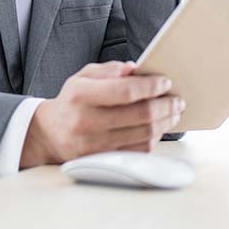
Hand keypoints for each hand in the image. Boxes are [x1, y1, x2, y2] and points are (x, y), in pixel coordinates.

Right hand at [20, 61, 184, 166]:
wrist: (50, 134)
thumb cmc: (72, 101)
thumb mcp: (83, 77)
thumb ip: (109, 70)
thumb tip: (134, 69)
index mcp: (81, 95)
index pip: (125, 90)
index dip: (150, 86)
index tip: (165, 82)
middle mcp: (86, 121)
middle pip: (139, 115)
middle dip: (164, 106)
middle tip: (177, 100)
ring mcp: (93, 144)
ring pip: (142, 135)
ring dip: (164, 123)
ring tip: (173, 113)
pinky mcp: (102, 160)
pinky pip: (137, 150)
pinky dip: (153, 138)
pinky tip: (158, 128)